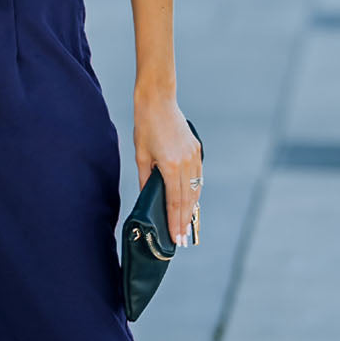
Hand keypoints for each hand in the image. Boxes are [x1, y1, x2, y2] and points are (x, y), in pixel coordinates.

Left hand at [133, 93, 200, 247]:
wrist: (159, 100)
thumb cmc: (146, 126)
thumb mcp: (141, 155)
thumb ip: (145, 180)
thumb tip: (146, 199)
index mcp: (170, 165)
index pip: (174, 201)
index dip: (175, 221)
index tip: (177, 238)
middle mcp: (186, 162)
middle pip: (188, 199)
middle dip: (185, 221)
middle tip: (184, 240)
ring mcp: (195, 155)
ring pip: (196, 189)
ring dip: (192, 208)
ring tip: (188, 226)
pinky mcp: (197, 150)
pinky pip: (198, 176)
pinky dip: (195, 191)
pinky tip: (191, 202)